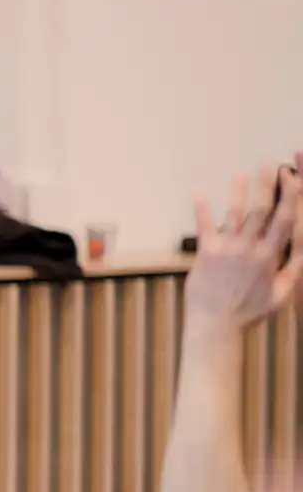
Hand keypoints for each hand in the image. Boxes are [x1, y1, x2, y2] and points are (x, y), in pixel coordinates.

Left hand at [183, 165, 300, 336]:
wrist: (216, 326)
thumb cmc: (250, 312)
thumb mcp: (282, 293)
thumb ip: (294, 268)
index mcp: (270, 256)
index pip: (285, 219)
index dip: (290, 196)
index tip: (292, 177)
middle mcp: (249, 249)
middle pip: (261, 210)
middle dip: (265, 185)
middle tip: (267, 165)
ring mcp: (226, 250)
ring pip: (234, 214)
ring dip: (238, 191)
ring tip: (241, 173)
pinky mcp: (205, 254)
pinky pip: (203, 227)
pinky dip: (201, 209)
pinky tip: (198, 192)